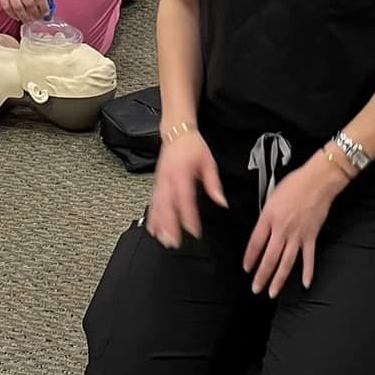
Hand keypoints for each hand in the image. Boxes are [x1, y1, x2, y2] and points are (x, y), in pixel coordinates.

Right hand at [0, 0, 48, 24]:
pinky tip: (17, 17)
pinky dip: (12, 14)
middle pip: (29, 4)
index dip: (44, 7)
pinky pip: (7, 7)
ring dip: (25, 17)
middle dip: (35, 14)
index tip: (46, 12)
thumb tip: (42, 1)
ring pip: (18, 8)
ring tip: (29, 21)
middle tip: (38, 18)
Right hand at [146, 131, 227, 246]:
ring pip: (157, 206)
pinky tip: (153, 229)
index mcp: (182, 174)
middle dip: (170, 226)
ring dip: (160, 224)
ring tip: (163, 239)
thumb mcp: (208, 162)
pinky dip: (152, 216)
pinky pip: (153, 202)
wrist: (176, 132)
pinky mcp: (156, 183)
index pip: (185, 199)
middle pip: (167, 206)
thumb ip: (214, 184)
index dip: (189, 216)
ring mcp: (160, 182)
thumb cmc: (192, 146)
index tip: (194, 230)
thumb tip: (222, 201)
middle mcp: (168, 180)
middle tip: (174, 242)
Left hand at [243, 155, 345, 296]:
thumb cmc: (295, 184)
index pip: (255, 243)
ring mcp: (297, 235)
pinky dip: (308, 272)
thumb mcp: (271, 196)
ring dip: (279, 279)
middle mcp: (282, 229)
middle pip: (269, 258)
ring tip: (273, 292)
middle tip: (256, 288)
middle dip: (261, 276)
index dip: (250, 258)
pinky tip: (305, 283)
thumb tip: (262, 230)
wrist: (317, 180)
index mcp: (269, 218)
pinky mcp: (311, 236)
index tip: (247, 268)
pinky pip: (308, 258)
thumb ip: (266, 216)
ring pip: (286, 262)